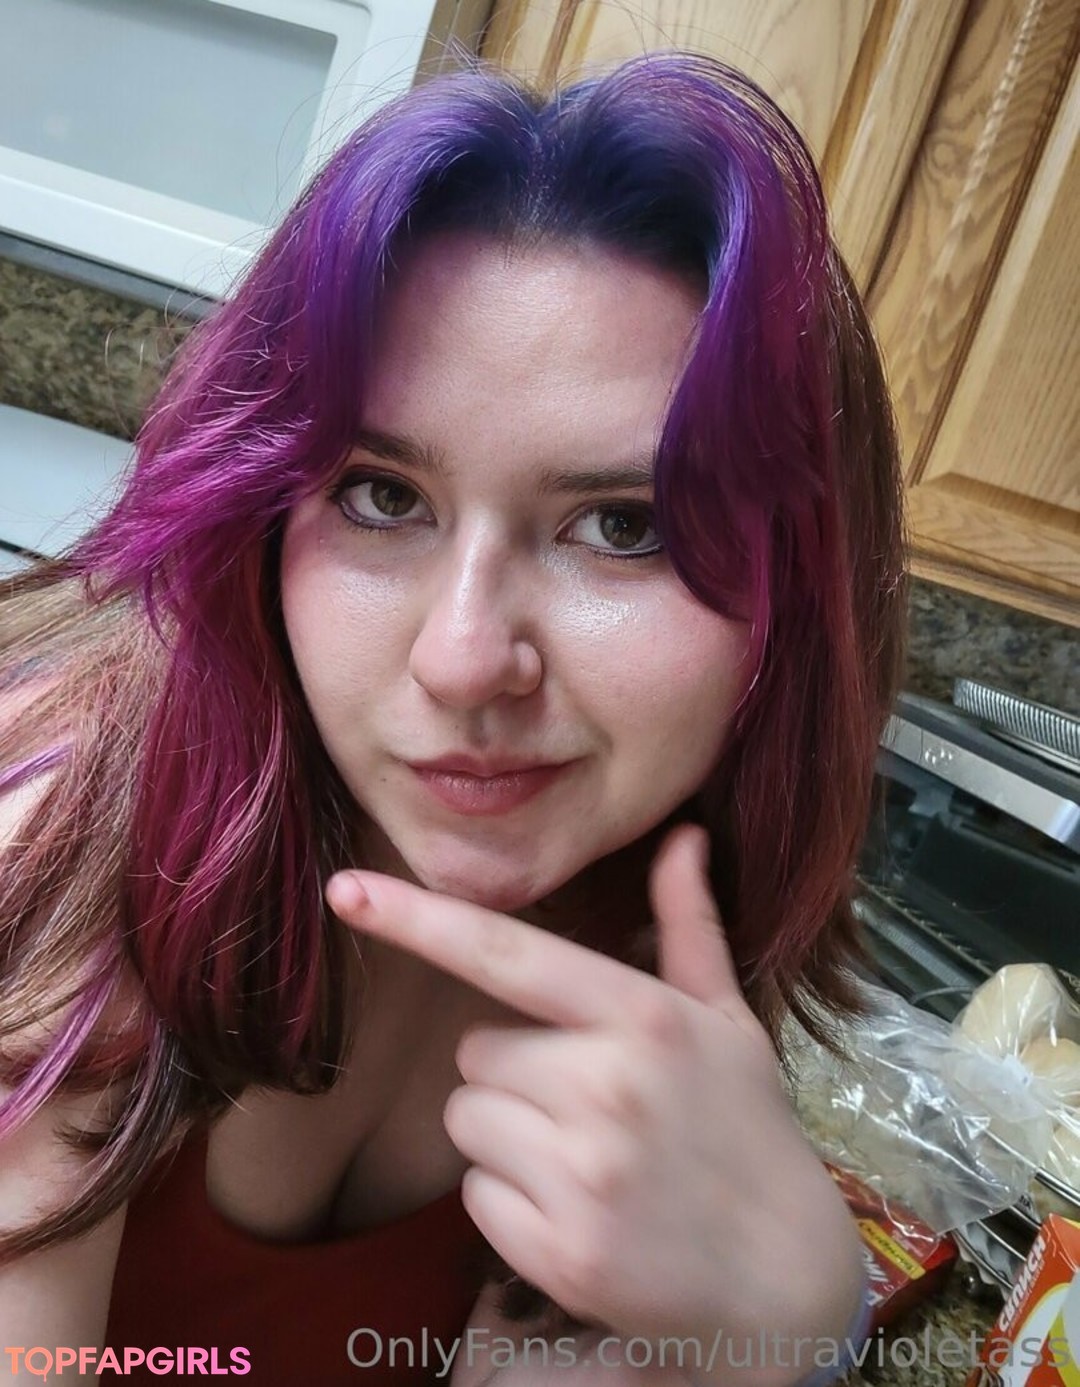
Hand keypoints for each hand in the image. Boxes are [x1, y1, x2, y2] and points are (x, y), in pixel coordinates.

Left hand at [326, 825, 862, 1355]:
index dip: (418, 920)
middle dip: (514, 1072)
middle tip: (590, 1102)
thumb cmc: (746, 1127)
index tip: (342, 890)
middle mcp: (607, 1086)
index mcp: (642, 1016)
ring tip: (587, 1156)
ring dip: (508, 1135)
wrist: (783, 1275)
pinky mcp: (558, 1250)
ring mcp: (582, 1174)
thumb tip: (685, 836)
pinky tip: (580, 1208)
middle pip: (473, 1051)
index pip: (508, 953)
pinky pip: (474, 1195)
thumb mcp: (726, 1019)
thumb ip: (688, 924)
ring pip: (466, 1121)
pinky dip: (512, 1201)